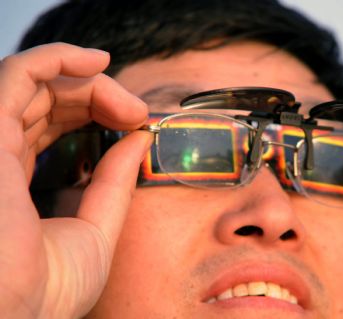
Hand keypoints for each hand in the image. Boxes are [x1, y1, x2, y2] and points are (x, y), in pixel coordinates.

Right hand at [0, 43, 150, 317]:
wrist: (16, 318)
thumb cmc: (43, 291)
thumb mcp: (96, 231)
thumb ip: (115, 183)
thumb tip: (139, 139)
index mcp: (16, 176)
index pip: (50, 124)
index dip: (93, 113)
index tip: (135, 122)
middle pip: (45, 99)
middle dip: (95, 96)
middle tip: (136, 112)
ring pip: (36, 82)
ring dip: (87, 81)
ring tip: (130, 104)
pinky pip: (19, 73)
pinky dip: (57, 58)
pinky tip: (97, 62)